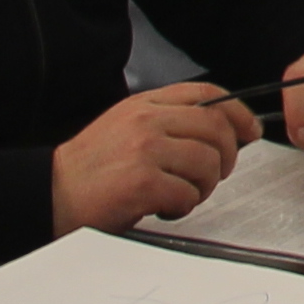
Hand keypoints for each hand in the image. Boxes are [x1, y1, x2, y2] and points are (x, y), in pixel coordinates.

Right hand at [54, 83, 250, 232]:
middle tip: (213, 176)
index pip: (207, 94)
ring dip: (203, 187)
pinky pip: (188, 194)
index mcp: (146, 103)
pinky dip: (182, 207)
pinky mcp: (142, 182)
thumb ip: (168, 121)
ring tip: (180, 195)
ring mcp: (145, 150)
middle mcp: (147, 121)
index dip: (238, 112)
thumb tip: (220, 130)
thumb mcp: (127, 125)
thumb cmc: (93, 166)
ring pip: (208, 163)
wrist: (53, 192)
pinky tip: (161, 208)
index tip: (250, 131)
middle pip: (216, 128)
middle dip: (226, 157)